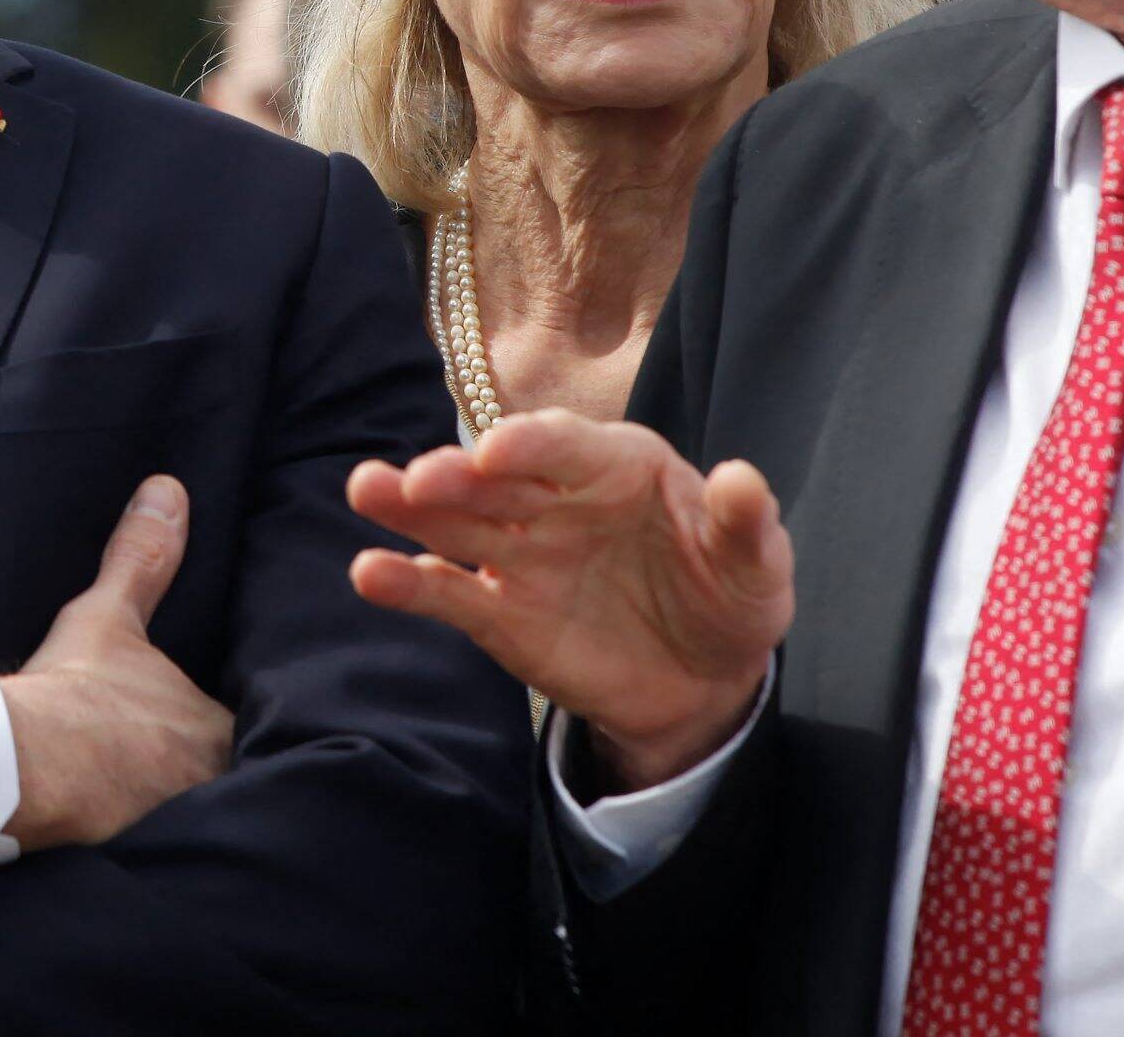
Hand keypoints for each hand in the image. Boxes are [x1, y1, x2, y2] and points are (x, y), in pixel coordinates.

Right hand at [0, 474, 233, 850]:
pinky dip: (149, 852)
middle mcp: (214, 781)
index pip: (231, 733)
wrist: (30, 761)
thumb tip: (167, 490)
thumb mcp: (108, 615)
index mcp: (212, 726)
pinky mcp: (148, 859)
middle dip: (201, 780)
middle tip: (157, 776)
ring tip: (141, 816)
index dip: (207, 735)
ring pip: (196, 818)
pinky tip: (121, 850)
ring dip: (176, 815)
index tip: (180, 734)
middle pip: (222, 779)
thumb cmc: (73, 689)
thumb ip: (142, 557)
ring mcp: (183, 825)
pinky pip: (162, 856)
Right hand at [348, 410, 790, 789]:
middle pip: (495, 477)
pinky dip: (409, 583)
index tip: (494, 452)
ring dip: (408, 506)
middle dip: (454, 473)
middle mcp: (555, 498)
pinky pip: (449, 592)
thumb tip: (743, 480)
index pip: (565, 444)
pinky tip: (370, 575)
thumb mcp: (756, 569)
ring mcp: (522, 553)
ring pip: (456, 521)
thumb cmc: (731, 599)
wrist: (705, 680)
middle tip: (415, 479)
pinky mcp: (500, 611)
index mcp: (615, 464)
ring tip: (366, 490)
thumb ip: (745, 527)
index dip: (529, 443)